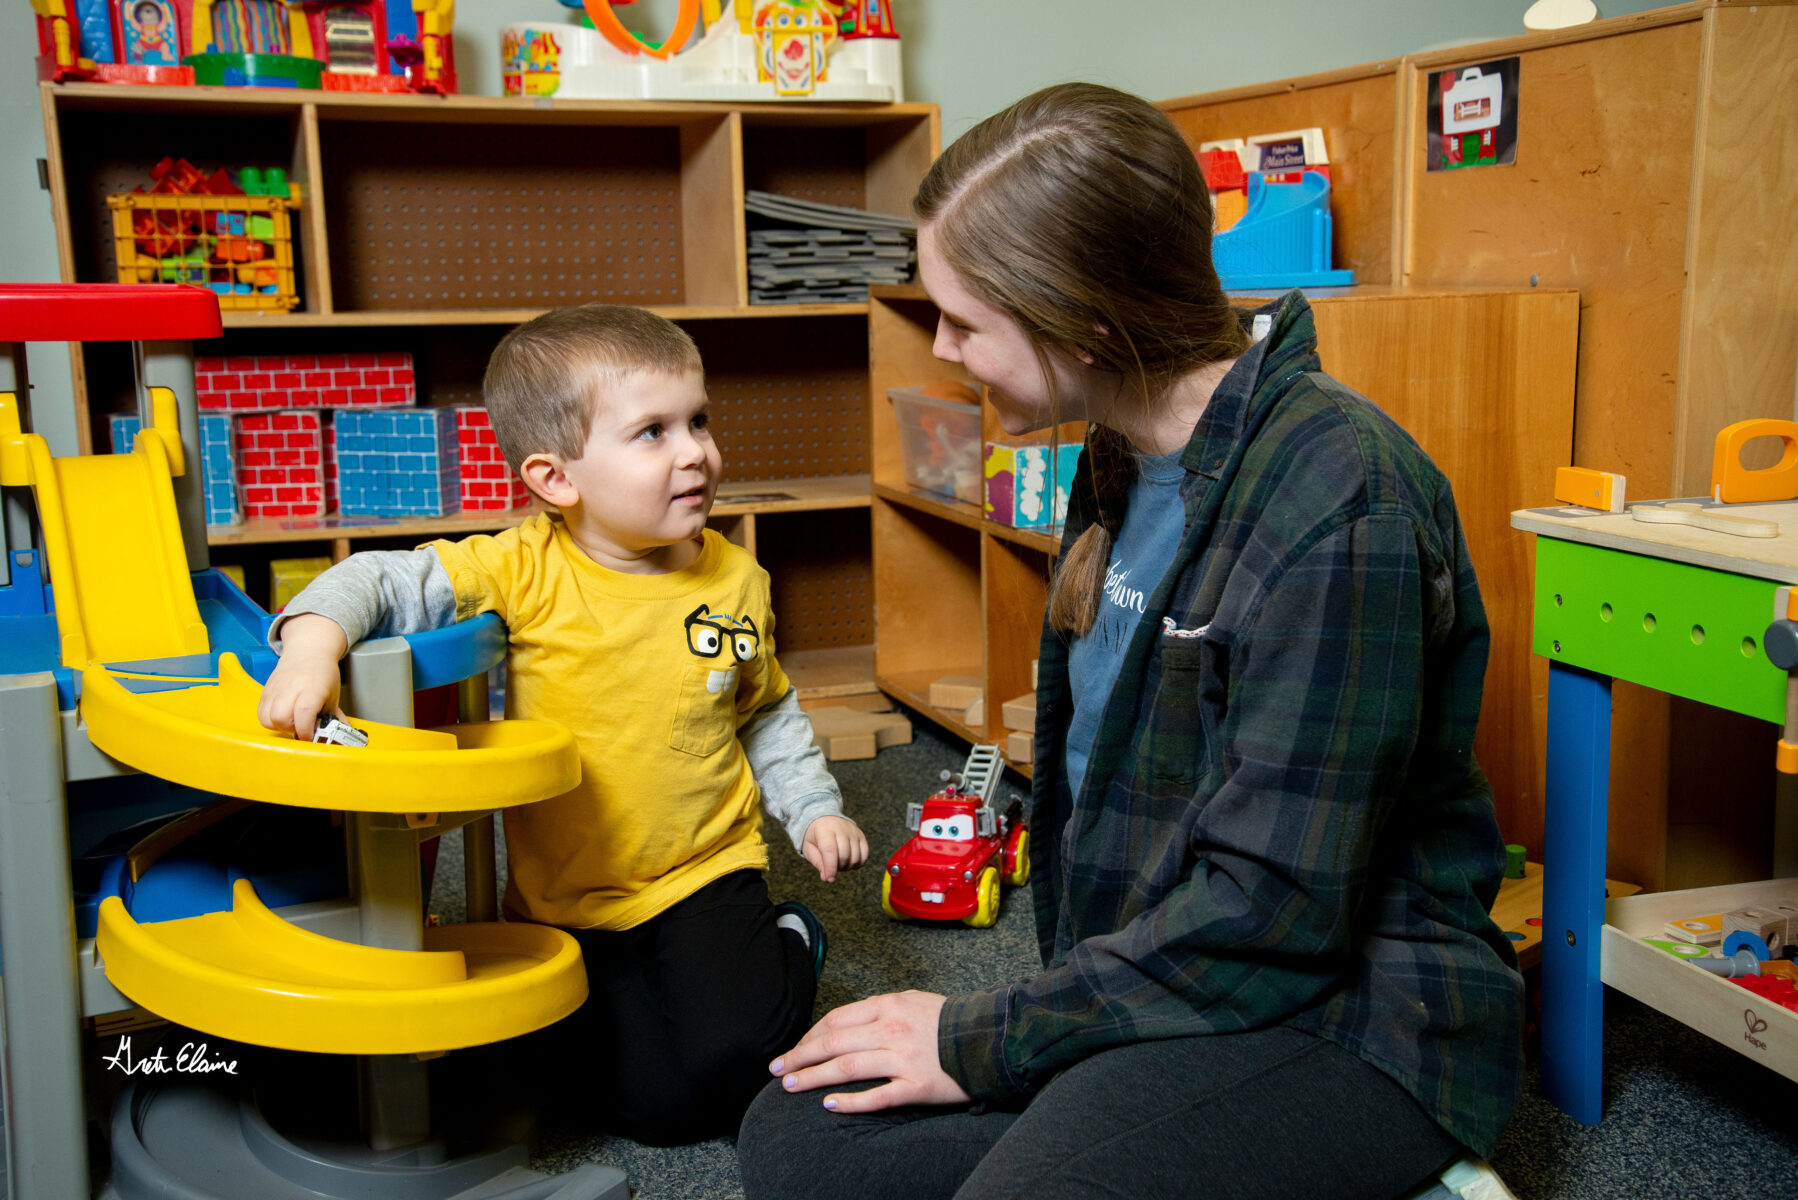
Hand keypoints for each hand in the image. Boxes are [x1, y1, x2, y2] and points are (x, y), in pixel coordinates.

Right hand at [257, 614, 347, 740]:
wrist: (308, 651)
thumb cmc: (322, 674)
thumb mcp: (333, 696)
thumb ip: (335, 719)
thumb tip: (341, 739)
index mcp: (312, 688)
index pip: (303, 713)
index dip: (306, 730)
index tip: (310, 736)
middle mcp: (291, 687)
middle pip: (280, 718)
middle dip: (291, 729)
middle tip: (301, 726)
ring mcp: (275, 689)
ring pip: (267, 718)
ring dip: (279, 726)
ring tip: (292, 721)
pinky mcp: (265, 691)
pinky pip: (260, 713)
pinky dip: (269, 720)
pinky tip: (282, 716)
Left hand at [768, 990, 970, 1113]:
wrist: (990, 1037)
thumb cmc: (950, 1020)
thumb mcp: (912, 1001)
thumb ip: (880, 1010)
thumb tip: (847, 1025)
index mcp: (887, 1006)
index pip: (835, 1021)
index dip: (809, 1036)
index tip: (794, 1049)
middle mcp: (890, 1030)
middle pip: (832, 1044)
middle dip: (799, 1057)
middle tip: (777, 1070)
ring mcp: (902, 1059)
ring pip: (846, 1068)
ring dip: (813, 1077)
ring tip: (791, 1086)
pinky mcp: (916, 1087)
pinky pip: (876, 1096)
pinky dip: (850, 1101)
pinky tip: (830, 1105)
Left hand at [801, 815, 867, 881]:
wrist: (824, 819)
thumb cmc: (815, 836)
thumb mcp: (809, 848)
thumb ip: (818, 863)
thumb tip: (827, 878)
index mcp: (824, 829)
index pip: (830, 850)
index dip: (831, 867)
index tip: (829, 879)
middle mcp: (841, 828)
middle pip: (844, 855)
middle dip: (838, 868)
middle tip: (831, 867)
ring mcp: (853, 831)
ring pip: (856, 857)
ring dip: (847, 866)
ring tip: (838, 863)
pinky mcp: (861, 836)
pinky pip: (865, 854)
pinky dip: (858, 863)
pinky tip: (849, 862)